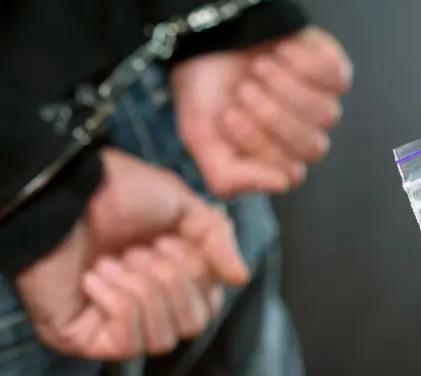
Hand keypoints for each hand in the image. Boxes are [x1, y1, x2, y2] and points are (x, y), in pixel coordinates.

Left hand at [15, 148, 246, 358]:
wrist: (66, 194)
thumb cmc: (117, 192)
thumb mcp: (182, 205)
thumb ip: (217, 239)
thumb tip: (241, 277)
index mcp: (171, 275)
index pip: (209, 303)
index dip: (199, 274)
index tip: (171, 240)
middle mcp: (148, 303)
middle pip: (194, 324)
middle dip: (172, 280)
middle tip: (143, 249)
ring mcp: (117, 324)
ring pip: (164, 338)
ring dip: (145, 289)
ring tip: (119, 260)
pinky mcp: (87, 337)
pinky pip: (128, 340)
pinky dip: (118, 301)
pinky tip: (97, 274)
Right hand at [172, 26, 351, 195]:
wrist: (208, 37)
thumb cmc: (206, 90)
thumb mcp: (199, 138)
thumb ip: (226, 176)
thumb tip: (279, 185)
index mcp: (275, 161)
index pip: (287, 172)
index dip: (258, 144)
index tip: (228, 115)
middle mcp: (304, 138)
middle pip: (312, 147)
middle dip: (273, 116)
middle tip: (243, 89)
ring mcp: (322, 105)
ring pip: (327, 114)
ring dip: (287, 87)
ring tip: (258, 67)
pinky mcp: (334, 72)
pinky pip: (337, 77)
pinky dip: (305, 62)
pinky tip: (280, 52)